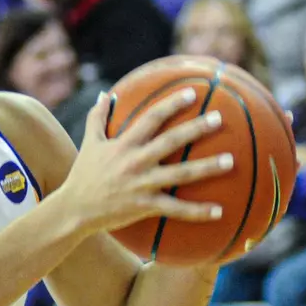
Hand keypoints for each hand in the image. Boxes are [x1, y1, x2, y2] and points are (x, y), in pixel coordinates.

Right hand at [55, 88, 233, 238]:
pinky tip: (220, 211)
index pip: (151, 118)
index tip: (193, 92)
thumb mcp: (89, 143)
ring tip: (231, 161)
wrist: (74, 209)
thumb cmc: (83, 175)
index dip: (172, 104)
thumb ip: (97, 118)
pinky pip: (176, 209)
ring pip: (180, 175)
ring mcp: (141, 185)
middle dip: (196, 128)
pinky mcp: (144, 206)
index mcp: (123, 144)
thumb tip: (104, 94)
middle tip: (220, 117)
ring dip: (207, 168)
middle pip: (171, 141)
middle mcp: (135, 162)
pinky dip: (198, 212)